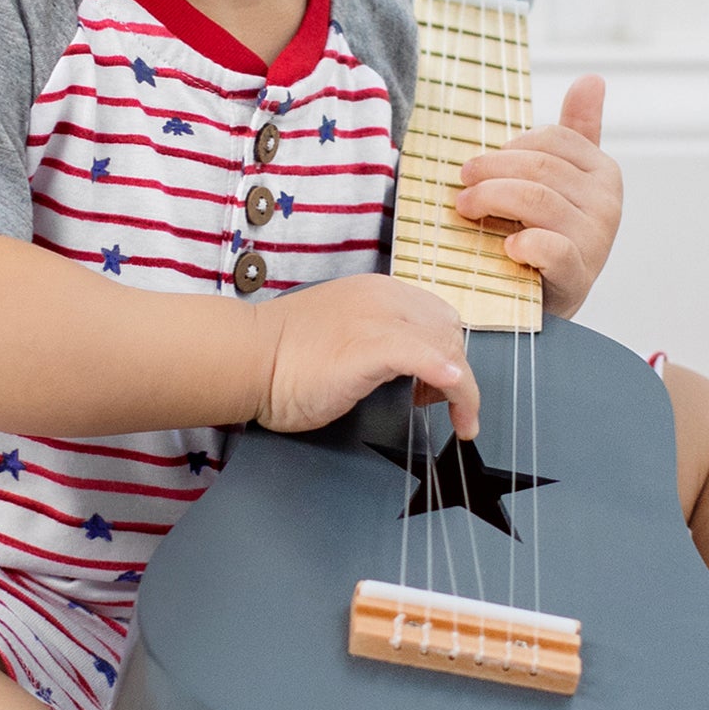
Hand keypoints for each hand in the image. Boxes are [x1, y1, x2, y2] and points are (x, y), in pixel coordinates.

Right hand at [252, 274, 479, 439]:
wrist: (247, 358)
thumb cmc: (283, 355)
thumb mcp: (341, 331)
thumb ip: (375, 336)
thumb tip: (406, 366)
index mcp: (377, 291)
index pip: (436, 316)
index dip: (444, 351)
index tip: (434, 385)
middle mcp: (384, 298)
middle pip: (449, 331)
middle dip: (456, 370)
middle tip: (440, 406)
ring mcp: (379, 320)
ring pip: (447, 347)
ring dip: (461, 388)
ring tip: (452, 418)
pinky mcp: (372, 348)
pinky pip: (428, 359)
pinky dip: (451, 381)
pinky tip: (455, 401)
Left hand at [453, 74, 621, 319]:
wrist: (543, 303)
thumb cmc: (547, 234)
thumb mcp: (562, 182)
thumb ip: (577, 131)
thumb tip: (593, 78)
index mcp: (604, 173)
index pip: (552, 140)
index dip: (509, 147)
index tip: (480, 164)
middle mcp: (608, 204)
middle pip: (539, 168)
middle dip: (491, 170)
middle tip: (461, 182)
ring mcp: (596, 241)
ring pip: (536, 200)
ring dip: (490, 199)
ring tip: (465, 208)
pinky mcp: (578, 275)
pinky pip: (551, 248)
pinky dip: (523, 242)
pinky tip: (505, 245)